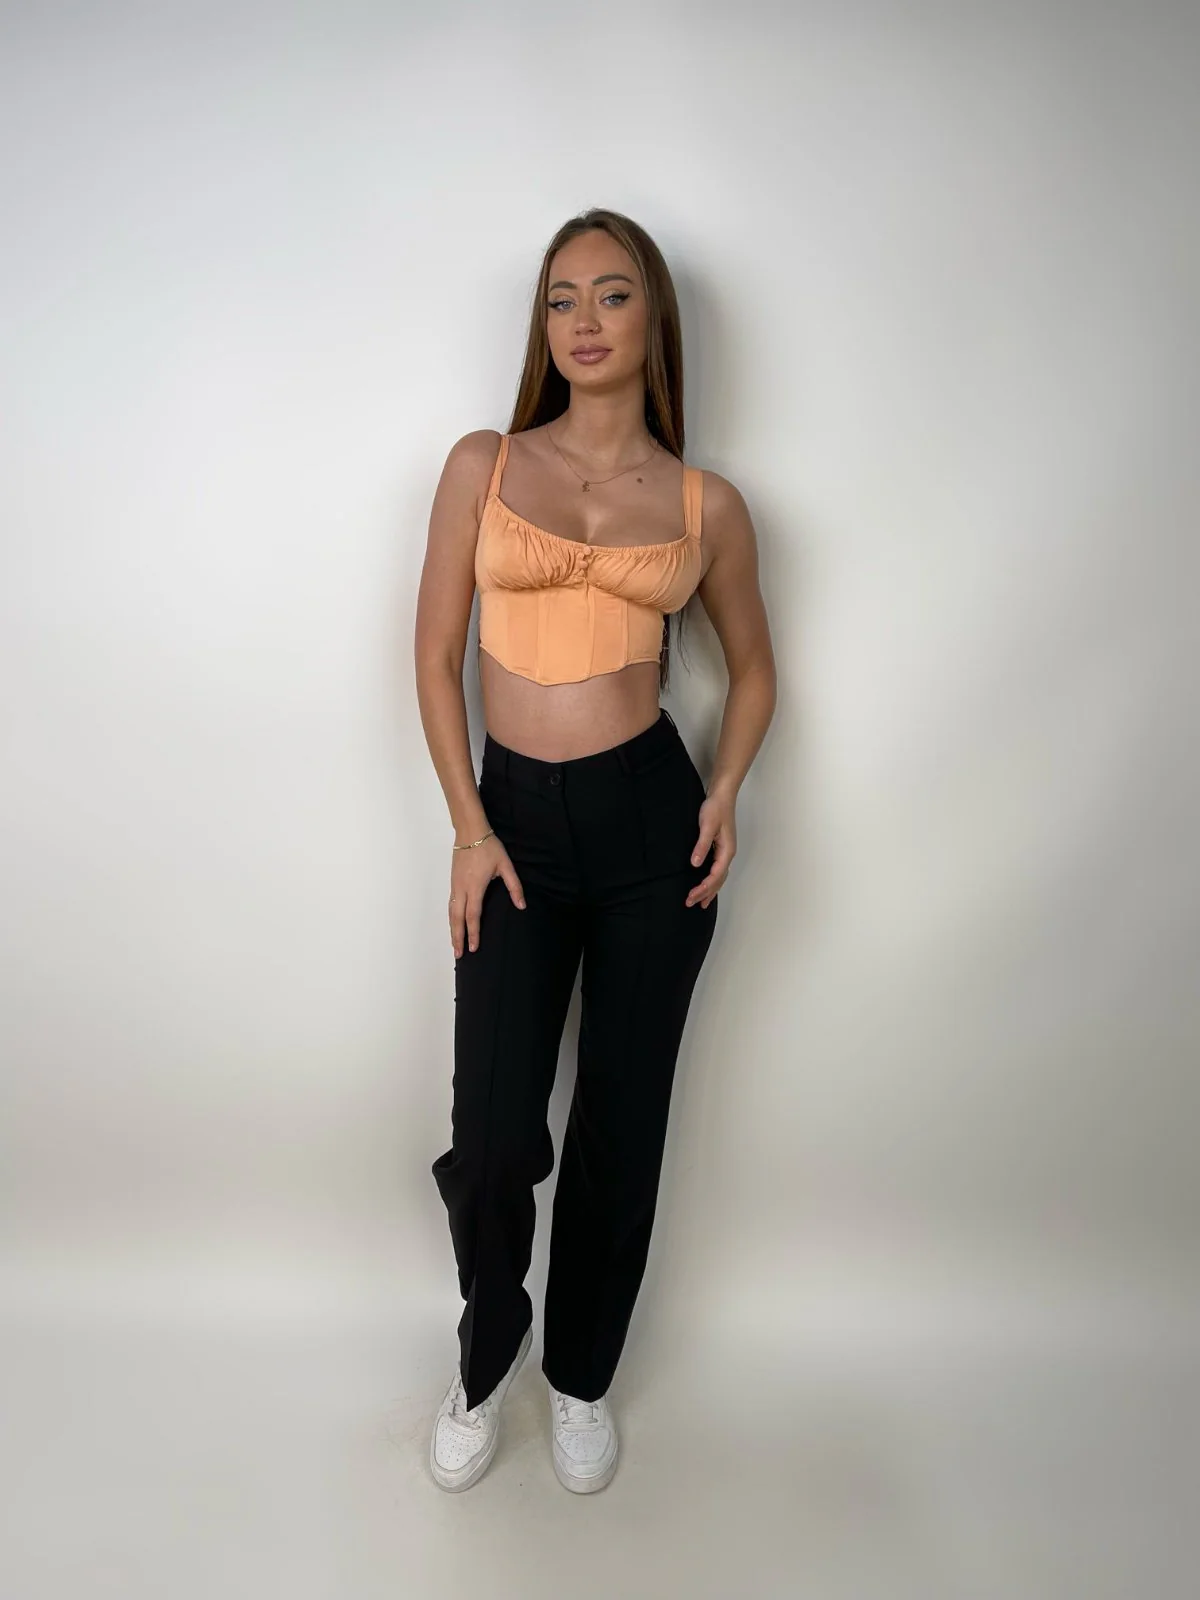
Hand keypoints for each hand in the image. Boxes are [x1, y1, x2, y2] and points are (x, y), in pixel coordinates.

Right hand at [449, 833, 524, 956]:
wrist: (470, 832)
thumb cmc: (489, 847)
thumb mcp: (506, 865)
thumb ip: (514, 886)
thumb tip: (522, 905)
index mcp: (475, 886)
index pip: (473, 915)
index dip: (473, 932)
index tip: (474, 947)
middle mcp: (462, 888)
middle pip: (457, 918)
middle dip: (458, 937)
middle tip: (459, 954)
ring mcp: (455, 885)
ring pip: (451, 912)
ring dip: (452, 930)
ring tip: (454, 945)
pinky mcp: (453, 882)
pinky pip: (450, 905)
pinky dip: (451, 918)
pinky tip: (454, 924)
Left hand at [685, 791, 735, 909]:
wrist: (722, 795)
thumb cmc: (716, 808)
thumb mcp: (706, 826)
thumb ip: (701, 846)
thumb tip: (695, 864)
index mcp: (727, 851)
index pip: (715, 876)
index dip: (703, 888)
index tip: (691, 896)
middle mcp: (728, 854)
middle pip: (718, 880)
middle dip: (705, 893)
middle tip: (690, 903)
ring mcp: (725, 852)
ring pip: (719, 877)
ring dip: (710, 890)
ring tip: (701, 903)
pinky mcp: (720, 848)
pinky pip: (717, 870)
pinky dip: (712, 882)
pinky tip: (706, 886)